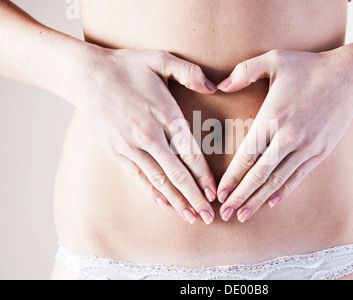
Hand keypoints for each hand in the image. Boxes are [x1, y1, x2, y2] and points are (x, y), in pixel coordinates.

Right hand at [71, 47, 217, 224]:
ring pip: (158, 180)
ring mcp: (130, 145)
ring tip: (190, 217)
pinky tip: (163, 204)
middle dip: (194, 197)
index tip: (214, 193)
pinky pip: (137, 176)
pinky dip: (151, 192)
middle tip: (208, 217)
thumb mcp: (161, 59)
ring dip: (176, 201)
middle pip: (176, 173)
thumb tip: (215, 88)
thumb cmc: (127, 66)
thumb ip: (190, 73)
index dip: (203, 175)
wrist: (85, 75)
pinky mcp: (116, 151)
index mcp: (165, 114)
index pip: (190, 152)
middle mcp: (148, 134)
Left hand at [216, 49, 352, 221]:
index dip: (232, 177)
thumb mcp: (274, 59)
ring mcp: (307, 147)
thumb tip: (220, 87)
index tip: (219, 193)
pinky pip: (299, 177)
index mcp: (273, 117)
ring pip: (278, 180)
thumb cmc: (308, 66)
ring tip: (244, 215)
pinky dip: (284, 191)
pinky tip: (271, 203)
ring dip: (259, 200)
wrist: (350, 76)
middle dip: (241, 196)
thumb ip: (243, 71)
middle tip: (226, 214)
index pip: (247, 155)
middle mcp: (289, 137)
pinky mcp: (320, 152)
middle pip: (259, 174)